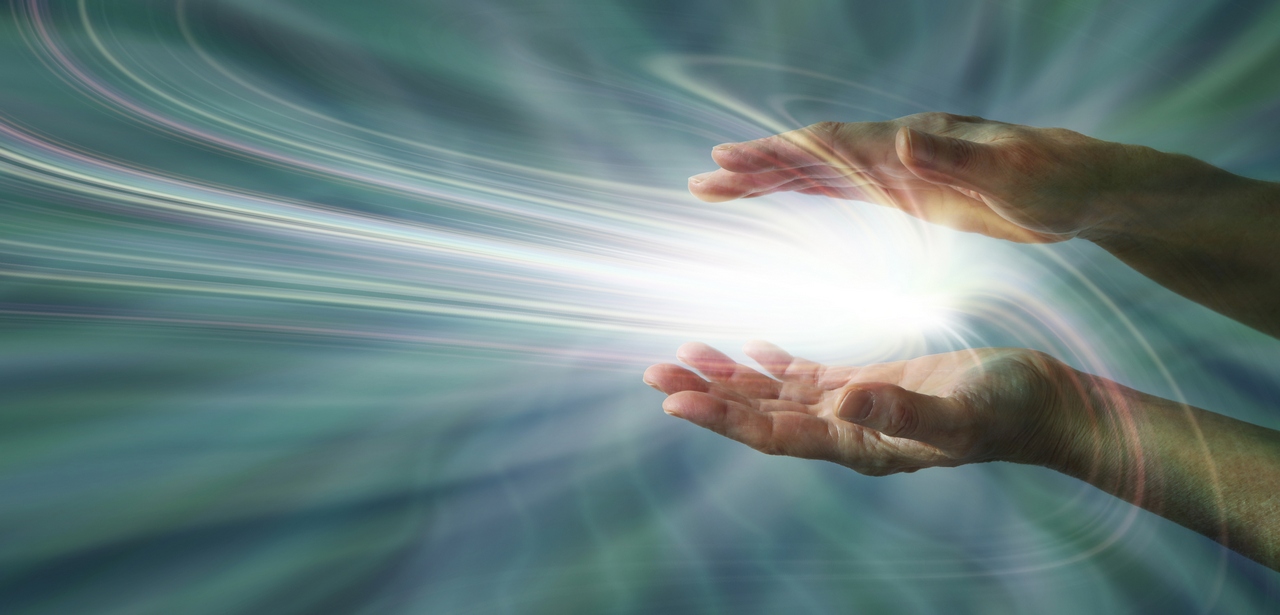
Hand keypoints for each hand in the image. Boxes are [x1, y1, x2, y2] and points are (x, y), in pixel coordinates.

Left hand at [643, 341, 1085, 474]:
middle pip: (761, 415)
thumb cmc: (1006, 411)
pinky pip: (810, 377)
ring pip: (778, 395)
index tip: (672, 400)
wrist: (1041, 406)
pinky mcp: (872, 386)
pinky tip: (752, 348)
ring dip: (730, 377)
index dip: (722, 418)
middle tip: (652, 370)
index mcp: (857, 443)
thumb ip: (901, 412)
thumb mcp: (957, 412)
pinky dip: (776, 363)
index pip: (774, 433)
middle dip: (706, 394)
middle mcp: (846, 431)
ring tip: (682, 354)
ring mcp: (856, 410)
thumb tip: (844, 402)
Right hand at [688, 113, 1136, 242]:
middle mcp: (901, 147)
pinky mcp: (910, 188)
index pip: (835, 147)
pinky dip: (805, 187)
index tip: (732, 159)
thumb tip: (900, 137)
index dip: (781, 154)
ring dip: (771, 177)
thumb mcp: (1015, 177)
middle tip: (704, 179)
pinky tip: (780, 192)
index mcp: (917, 143)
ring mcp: (902, 165)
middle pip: (815, 154)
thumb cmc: (1060, 183)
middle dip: (758, 166)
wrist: (1090, 187)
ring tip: (720, 186)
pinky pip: (844, 186)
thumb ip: (957, 160)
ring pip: (822, 170)